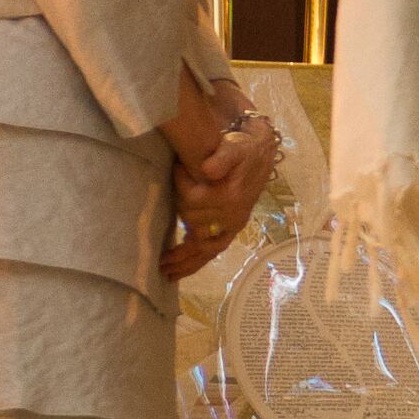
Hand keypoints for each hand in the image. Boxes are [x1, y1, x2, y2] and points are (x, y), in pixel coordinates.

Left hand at [160, 111, 275, 280]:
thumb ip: (223, 158)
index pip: (194, 199)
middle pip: (194, 225)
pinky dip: (195, 262)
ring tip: (164, 270)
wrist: (261, 156)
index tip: (176, 170)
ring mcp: (232, 225)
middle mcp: (232, 216)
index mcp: (231, 197)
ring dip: (185, 262)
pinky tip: (180, 269)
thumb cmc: (245, 151)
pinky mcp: (230, 229)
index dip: (180, 184)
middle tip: (157, 230)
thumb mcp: (235, 148)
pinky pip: (212, 251)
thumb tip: (207, 170)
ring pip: (205, 250)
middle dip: (176, 223)